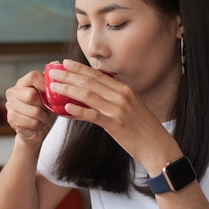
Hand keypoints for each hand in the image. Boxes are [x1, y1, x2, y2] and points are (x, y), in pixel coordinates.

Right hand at [5, 70, 55, 147]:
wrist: (36, 133)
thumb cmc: (43, 113)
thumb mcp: (50, 96)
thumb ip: (51, 81)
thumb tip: (56, 63)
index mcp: (22, 83)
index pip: (33, 76)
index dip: (44, 84)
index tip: (50, 93)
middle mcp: (13, 92)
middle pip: (31, 94)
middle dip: (43, 105)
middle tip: (44, 108)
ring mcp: (10, 106)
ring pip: (34, 111)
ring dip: (43, 117)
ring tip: (41, 118)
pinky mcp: (11, 119)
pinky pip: (32, 122)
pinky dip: (38, 125)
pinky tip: (36, 124)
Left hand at [47, 59, 178, 168]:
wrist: (156, 145)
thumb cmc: (141, 127)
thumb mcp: (130, 105)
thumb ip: (114, 97)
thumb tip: (95, 91)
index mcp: (123, 89)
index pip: (97, 75)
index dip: (79, 68)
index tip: (65, 64)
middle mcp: (121, 95)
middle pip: (90, 81)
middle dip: (69, 75)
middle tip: (53, 72)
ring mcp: (118, 109)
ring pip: (88, 95)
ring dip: (69, 90)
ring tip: (54, 87)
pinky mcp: (115, 124)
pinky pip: (93, 115)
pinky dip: (79, 111)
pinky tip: (67, 108)